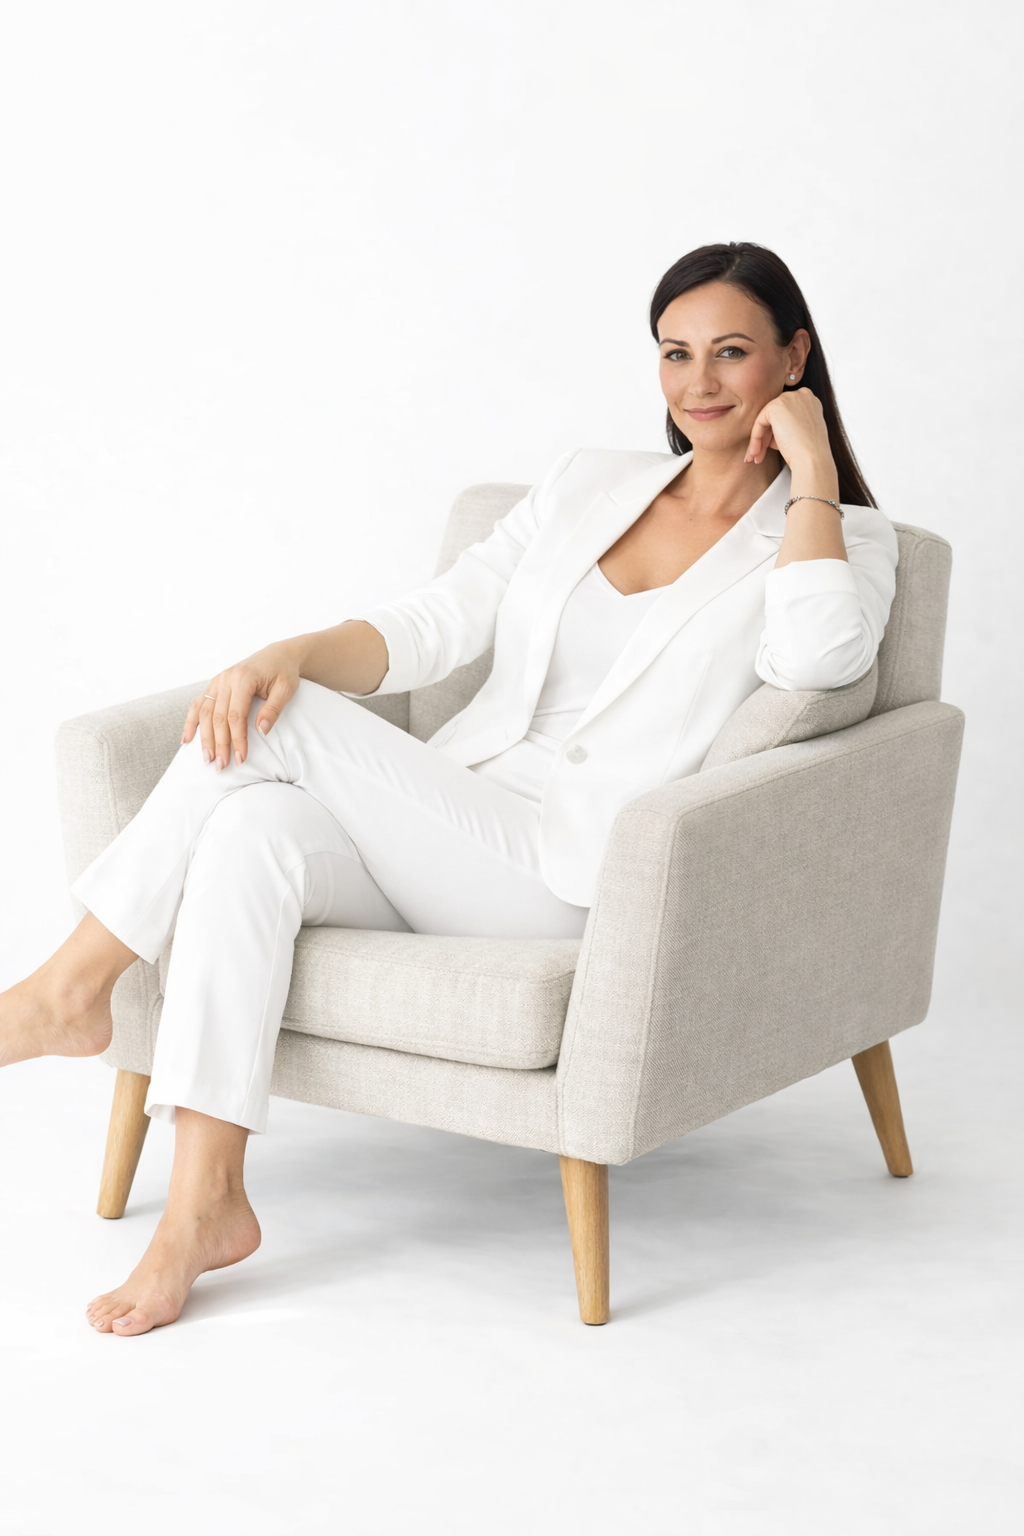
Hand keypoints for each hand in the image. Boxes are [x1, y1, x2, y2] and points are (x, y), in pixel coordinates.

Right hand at [182, 641, 302, 768]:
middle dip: (219, 743)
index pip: (236, 715)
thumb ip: (273, 709)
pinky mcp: (214, 685)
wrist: (277, 656)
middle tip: (221, 766)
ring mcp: (217, 681)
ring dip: (204, 737)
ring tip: (207, 759)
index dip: (237, 739)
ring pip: (205, 712)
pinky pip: (198, 704)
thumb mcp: (286, 689)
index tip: (240, 758)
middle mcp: (226, 678)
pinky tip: (187, 740)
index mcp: (244, 678)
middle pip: (218, 716)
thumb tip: (261, 731)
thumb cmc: (283, 672)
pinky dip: (190, 722)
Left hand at [745, 387, 834, 483]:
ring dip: (759, 440)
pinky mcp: (775, 406)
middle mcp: (800, 394)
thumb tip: (768, 430)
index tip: (771, 448)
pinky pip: (760, 422)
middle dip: (766, 437)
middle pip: (776, 416)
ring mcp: (788, 398)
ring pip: (766, 420)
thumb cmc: (809, 451)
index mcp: (810, 399)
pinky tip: (756, 453)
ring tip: (756, 458)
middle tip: (759, 455)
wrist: (812, 458)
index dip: (777, 432)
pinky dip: (756, 438)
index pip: (787, 414)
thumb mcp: (801, 433)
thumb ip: (788, 425)